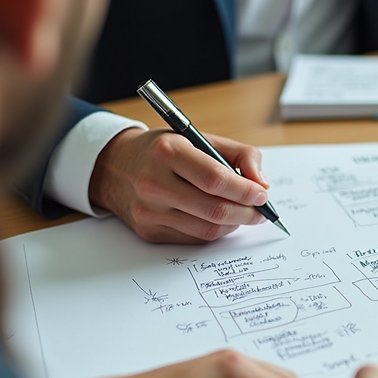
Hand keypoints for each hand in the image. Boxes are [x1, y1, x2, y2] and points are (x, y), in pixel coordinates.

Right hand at [89, 127, 270, 243]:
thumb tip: (262, 185)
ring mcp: (149, 211)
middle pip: (214, 209)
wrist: (114, 166)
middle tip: (260, 211)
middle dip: (246, 213)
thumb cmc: (164, 151)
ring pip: (207, 229)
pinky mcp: (148, 231)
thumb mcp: (199, 138)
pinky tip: (220, 219)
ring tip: (243, 214)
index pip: (215, 179)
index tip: (262, 194)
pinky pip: (194, 238)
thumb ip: (239, 155)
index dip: (245, 190)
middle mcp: (153, 183)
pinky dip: (214, 230)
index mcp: (167, 152)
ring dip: (234, 224)